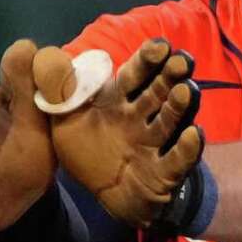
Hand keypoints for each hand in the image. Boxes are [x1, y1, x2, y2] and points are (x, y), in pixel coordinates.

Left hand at [35, 38, 204, 227]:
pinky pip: (176, 160)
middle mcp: (141, 119)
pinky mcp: (164, 172)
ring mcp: (154, 144)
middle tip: (181, 62)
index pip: (133, 76)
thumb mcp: (64, 121)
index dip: (146, 60)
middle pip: (157, 94)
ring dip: (178, 107)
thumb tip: (49, 58)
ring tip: (185, 91)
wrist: (104, 194)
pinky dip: (186, 148)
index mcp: (119, 102)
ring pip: (169, 122)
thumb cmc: (88, 152)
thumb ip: (59, 92)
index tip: (159, 46)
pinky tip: (192, 134)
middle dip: (169, 77)